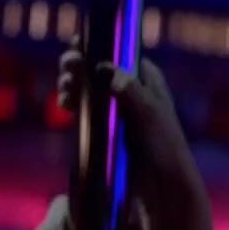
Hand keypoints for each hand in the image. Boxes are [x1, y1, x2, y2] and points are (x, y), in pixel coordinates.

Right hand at [58, 46, 199, 214]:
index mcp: (146, 78)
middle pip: (98, 67)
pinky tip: (65, 104)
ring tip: (64, 88)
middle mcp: (131, 89)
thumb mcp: (149, 115)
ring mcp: (117, 110)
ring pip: (88, 88)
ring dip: (72, 83)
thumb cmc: (164, 147)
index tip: (78, 43)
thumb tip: (105, 69)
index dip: (96, 44)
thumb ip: (130, 91)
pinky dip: (73, 103)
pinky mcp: (106, 129)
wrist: (162, 186)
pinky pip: (85, 109)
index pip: (118, 50)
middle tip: (67, 68)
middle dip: (79, 64)